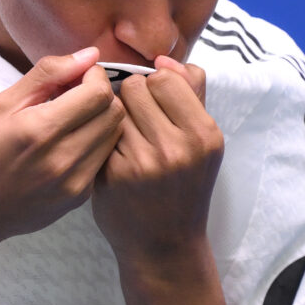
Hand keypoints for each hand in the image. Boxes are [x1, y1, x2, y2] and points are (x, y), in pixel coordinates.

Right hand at [0, 47, 124, 245]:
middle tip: (76, 95)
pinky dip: (94, 144)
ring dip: (101, 119)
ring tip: (72, 119)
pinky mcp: (79, 198)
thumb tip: (89, 55)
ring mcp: (74, 183)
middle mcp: (63, 159)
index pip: (98, 93)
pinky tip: (69, 143)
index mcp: (40, 130)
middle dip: (101, 95)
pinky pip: (103, 159)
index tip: (77, 76)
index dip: (94, 76)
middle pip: (114, 113)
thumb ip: (48, 74)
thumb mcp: (1, 104)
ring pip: (114, 136)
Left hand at [92, 55, 223, 264]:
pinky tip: (116, 157)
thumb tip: (164, 59)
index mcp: (204, 134)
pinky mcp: (112, 174)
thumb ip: (191, 93)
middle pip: (136, 87)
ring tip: (129, 140)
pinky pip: (100, 132)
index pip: (166, 77)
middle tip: (141, 124)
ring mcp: (142, 162)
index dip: (156, 86)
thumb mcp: (203, 142)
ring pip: (114, 107)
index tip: (158, 106)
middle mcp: (176, 148)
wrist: (164, 245)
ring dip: (117, 117)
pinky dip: (105, 139)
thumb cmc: (184, 186)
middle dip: (134, 99)